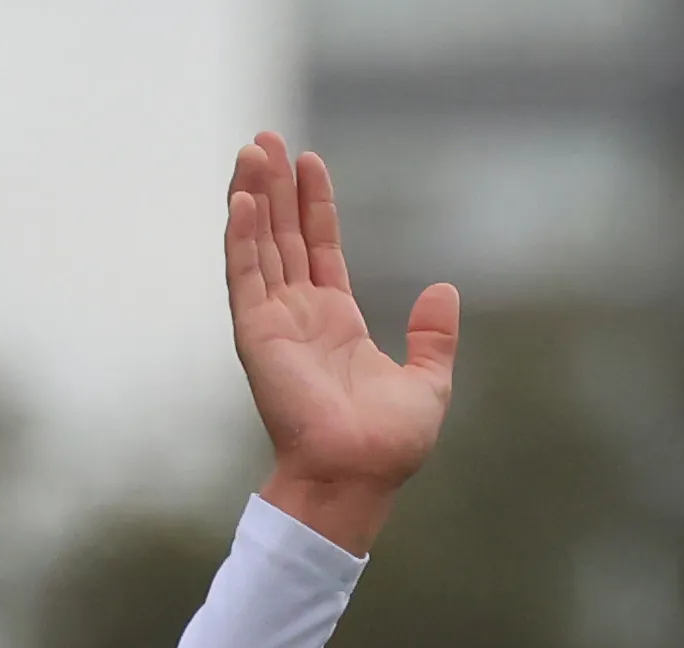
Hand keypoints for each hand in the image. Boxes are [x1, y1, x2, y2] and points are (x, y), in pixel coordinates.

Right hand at [230, 131, 455, 556]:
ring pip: (259, 246)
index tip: (308, 162)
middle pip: (284, 236)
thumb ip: (434, 337)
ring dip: (253, 197)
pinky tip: (241, 199)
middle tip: (267, 138)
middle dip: (276, 187)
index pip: (319, 250)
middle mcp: (299, 317)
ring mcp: (274, 324)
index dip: (313, 205)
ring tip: (252, 149)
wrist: (358, 474)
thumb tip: (442, 292)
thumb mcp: (429, 381)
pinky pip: (245, 276)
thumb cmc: (390, 444)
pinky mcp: (257, 335)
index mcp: (335, 323)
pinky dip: (241, 237)